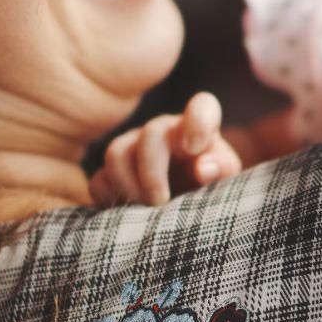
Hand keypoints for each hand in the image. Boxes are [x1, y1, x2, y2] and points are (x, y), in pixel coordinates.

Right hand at [89, 92, 243, 206]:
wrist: (180, 212)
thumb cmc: (207, 189)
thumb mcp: (222, 181)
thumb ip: (221, 170)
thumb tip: (204, 167)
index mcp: (197, 130)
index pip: (202, 108)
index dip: (198, 121)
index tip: (193, 149)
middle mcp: (162, 132)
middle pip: (150, 135)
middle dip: (152, 172)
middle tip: (160, 202)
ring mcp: (132, 148)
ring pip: (115, 153)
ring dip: (127, 185)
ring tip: (143, 210)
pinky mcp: (111, 173)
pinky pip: (98, 180)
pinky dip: (110, 198)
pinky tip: (126, 214)